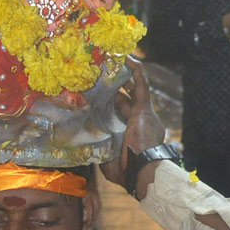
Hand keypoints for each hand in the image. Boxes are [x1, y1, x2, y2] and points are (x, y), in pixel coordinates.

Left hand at [99, 58, 165, 189]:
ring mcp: (143, 113)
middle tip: (96, 74)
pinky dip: (135, 71)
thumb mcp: (107, 161)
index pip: (116, 113)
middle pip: (122, 99)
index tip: (90, 94)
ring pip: (133, 88)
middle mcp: (137, 121)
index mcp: (129, 133)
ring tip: (111, 61)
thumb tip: (84, 147)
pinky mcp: (144, 108)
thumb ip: (98, 151)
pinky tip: (126, 59)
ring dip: (123, 75)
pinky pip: (141, 85)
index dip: (105, 103)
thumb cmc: (125, 170)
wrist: (141, 171)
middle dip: (111, 87)